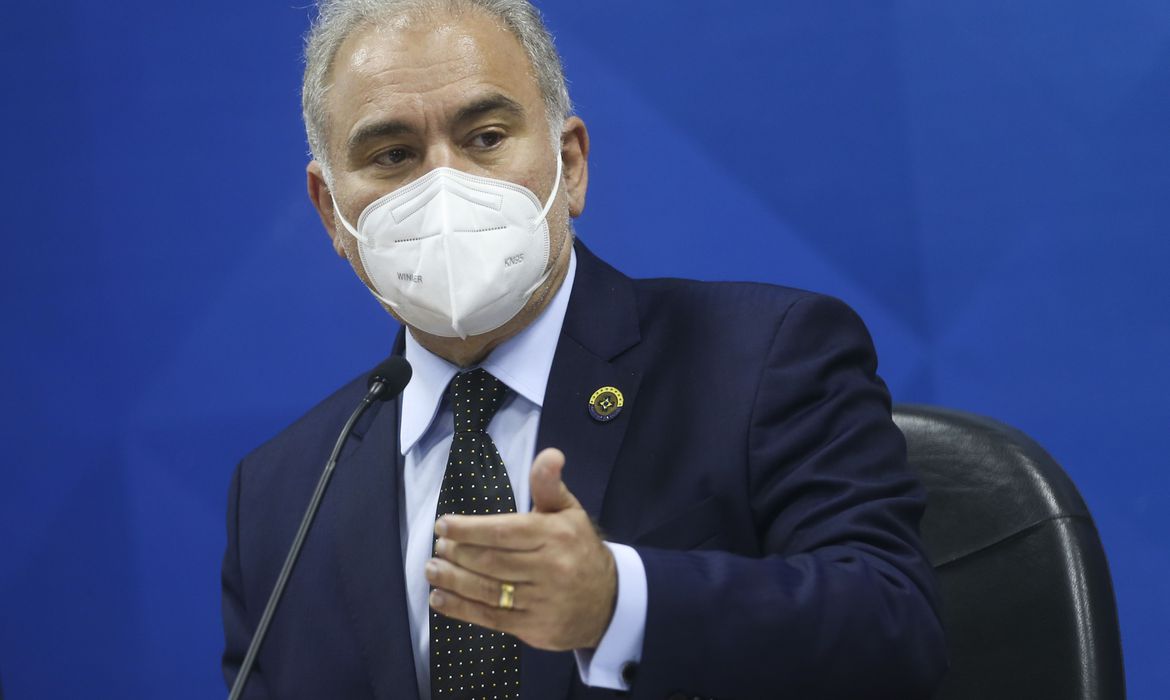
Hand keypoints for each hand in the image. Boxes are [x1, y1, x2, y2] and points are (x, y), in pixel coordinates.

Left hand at [426, 447, 617, 650]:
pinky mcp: (535, 628)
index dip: (469, 529)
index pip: (504, 531)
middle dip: (458, 553)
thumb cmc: (579, 549)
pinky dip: (462, 609)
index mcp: (556, 536)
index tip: (443, 525)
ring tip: (432, 570)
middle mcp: (550, 569)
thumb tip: (550, 455)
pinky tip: (440, 599)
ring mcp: (542, 602)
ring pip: (488, 591)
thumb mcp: (569, 513)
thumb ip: (549, 485)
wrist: (609, 602)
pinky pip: (491, 618)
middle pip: (492, 561)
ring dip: (454, 581)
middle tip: (438, 547)